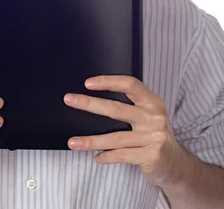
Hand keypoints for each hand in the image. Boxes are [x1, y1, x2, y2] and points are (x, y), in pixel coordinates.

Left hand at [64, 75, 184, 186]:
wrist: (177, 165)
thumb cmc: (154, 135)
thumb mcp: (149, 115)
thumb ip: (130, 105)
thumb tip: (95, 98)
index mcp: (152, 102)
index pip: (129, 84)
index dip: (108, 81)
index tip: (88, 83)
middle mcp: (153, 117)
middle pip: (116, 108)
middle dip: (89, 104)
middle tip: (69, 100)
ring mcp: (153, 137)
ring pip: (115, 137)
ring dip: (91, 140)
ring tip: (73, 142)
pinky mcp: (151, 156)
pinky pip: (121, 155)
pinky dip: (106, 157)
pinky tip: (96, 157)